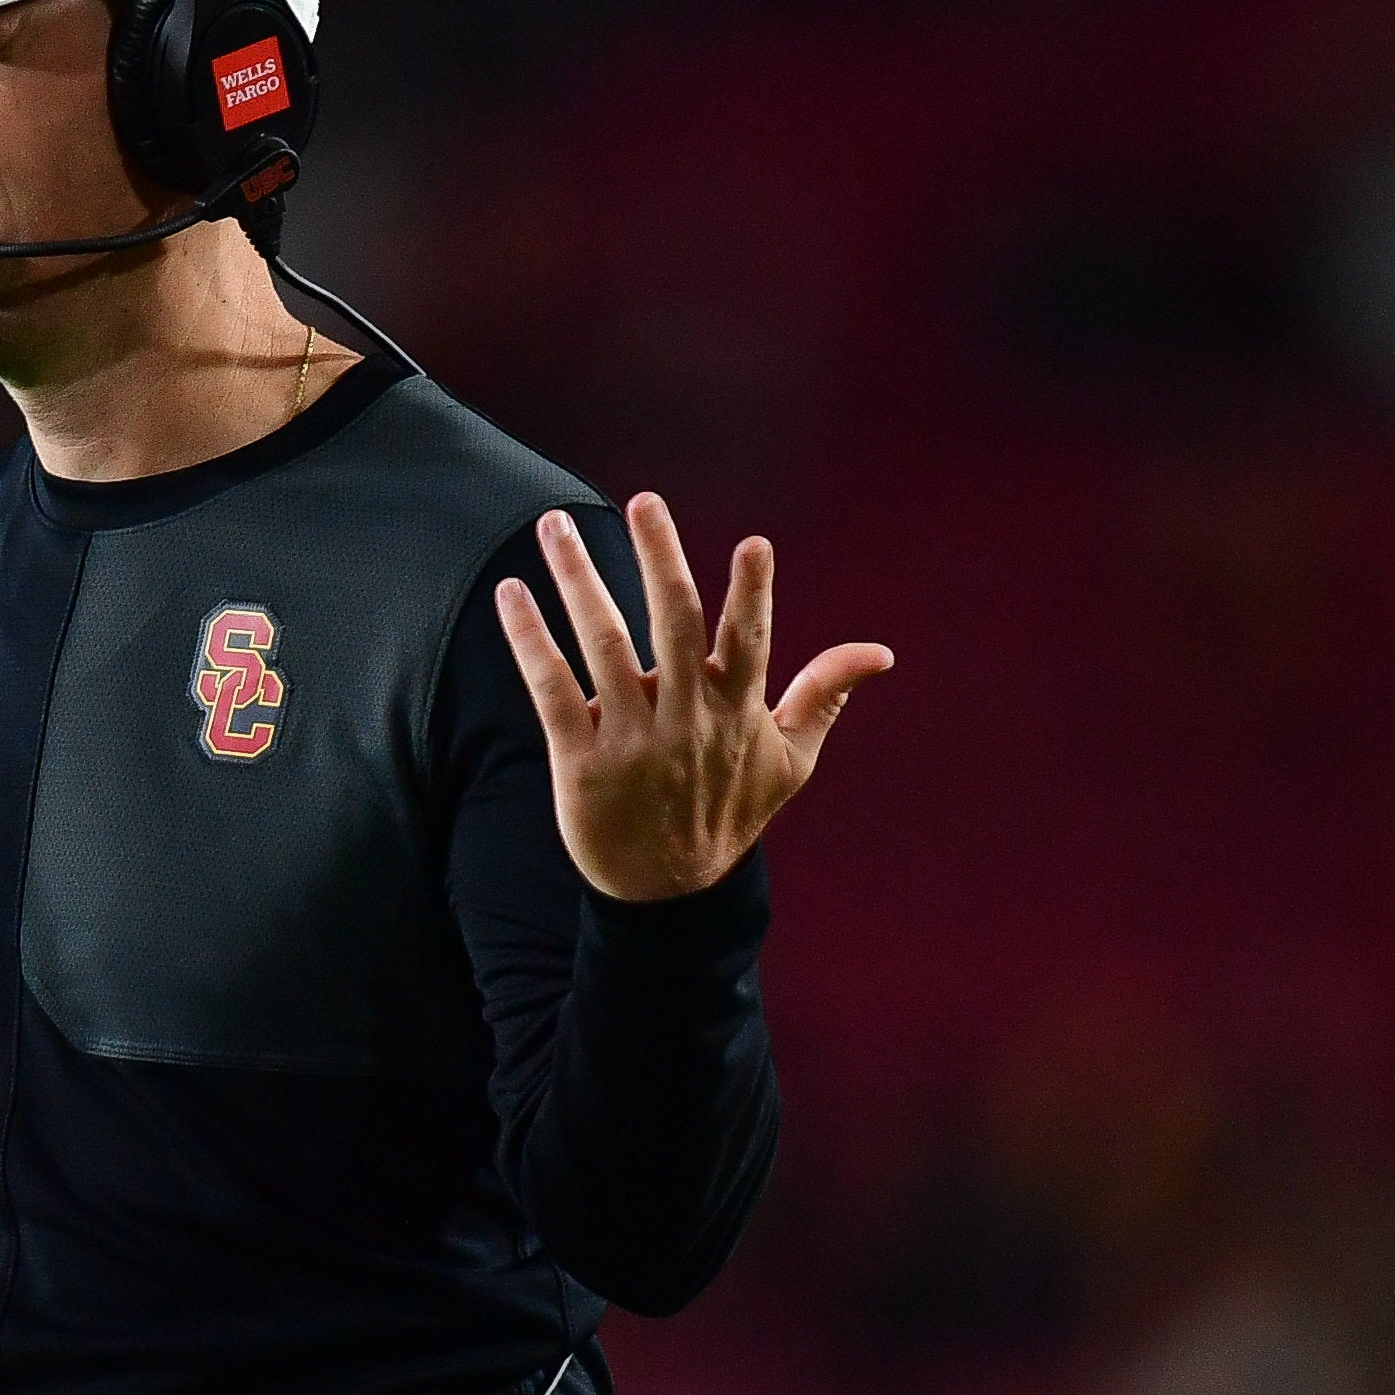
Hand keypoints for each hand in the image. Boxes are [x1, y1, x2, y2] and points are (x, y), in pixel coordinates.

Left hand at [493, 496, 892, 903]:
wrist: (668, 894)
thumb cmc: (728, 814)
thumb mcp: (790, 761)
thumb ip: (825, 696)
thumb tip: (881, 652)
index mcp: (735, 712)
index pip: (748, 641)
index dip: (752, 593)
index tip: (754, 544)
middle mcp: (685, 720)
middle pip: (671, 624)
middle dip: (658, 558)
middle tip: (645, 500)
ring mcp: (631, 739)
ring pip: (604, 644)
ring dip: (577, 580)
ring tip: (553, 525)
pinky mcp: (579, 760)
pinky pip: (551, 690)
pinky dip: (529, 641)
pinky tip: (512, 593)